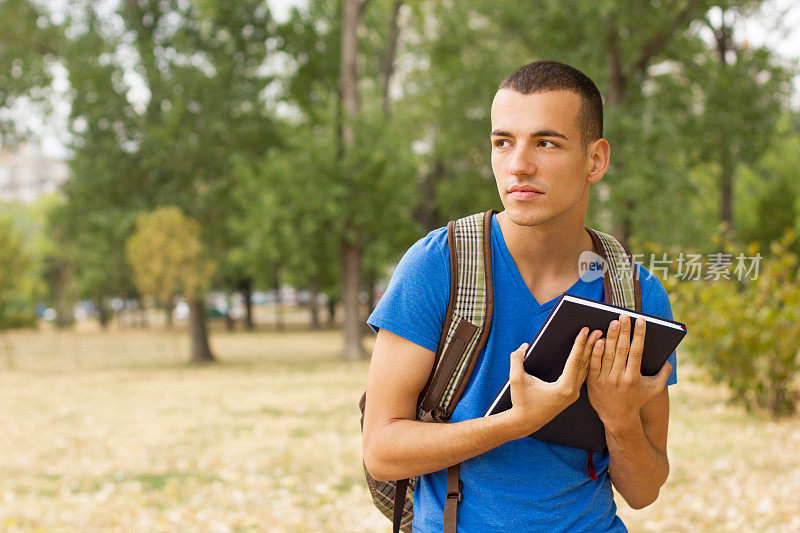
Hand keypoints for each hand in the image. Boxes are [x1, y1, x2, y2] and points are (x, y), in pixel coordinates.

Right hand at [508, 327, 604, 436]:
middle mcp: (572, 392)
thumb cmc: (521, 402)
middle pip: (585, 364)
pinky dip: (587, 364)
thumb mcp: (516, 379)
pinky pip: (582, 376)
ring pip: (586, 370)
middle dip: (591, 346)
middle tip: (598, 331)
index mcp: (563, 388)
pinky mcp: (571, 395)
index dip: (580, 344)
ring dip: (592, 354)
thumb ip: (517, 360)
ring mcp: (573, 394)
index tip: (585, 331)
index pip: (574, 361)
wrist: (525, 422)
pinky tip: (591, 356)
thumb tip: (524, 346)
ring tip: (598, 340)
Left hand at [587, 315, 671, 429]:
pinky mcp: (592, 382)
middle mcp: (619, 378)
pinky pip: (594, 363)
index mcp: (634, 378)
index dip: (639, 335)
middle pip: (621, 350)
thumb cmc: (637, 400)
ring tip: (613, 322)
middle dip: (624, 331)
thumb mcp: (654, 390)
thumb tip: (668, 359)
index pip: (637, 352)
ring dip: (610, 337)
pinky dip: (596, 351)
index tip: (641, 320)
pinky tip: (598, 338)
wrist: (617, 417)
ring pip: (607, 354)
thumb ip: (663, 374)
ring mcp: (605, 380)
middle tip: (624, 316)